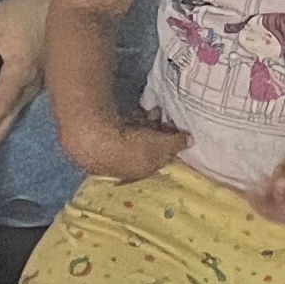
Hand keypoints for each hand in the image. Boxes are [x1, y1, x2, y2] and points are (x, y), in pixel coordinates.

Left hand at [0, 0, 52, 154]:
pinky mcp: (36, 84)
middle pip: (7, 119)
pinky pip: (17, 108)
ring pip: (14, 116)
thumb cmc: (23, 11)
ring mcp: (37, 87)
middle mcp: (31, 85)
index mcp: (20, 71)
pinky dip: (1, 118)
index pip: (0, 105)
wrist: (56, 4)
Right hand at [67, 113, 189, 184]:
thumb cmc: (132, 148)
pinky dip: (130, 119)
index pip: (158, 161)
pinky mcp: (98, 139)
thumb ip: (176, 144)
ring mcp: (108, 154)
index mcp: (138, 174)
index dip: (169, 144)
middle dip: (157, 131)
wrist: (93, 139)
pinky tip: (135, 109)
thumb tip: (190, 141)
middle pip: (145, 148)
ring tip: (152, 109)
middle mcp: (123, 168)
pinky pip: (121, 128)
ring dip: (145, 123)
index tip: (175, 129)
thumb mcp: (161, 147)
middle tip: (163, 116)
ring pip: (133, 137)